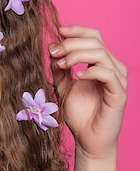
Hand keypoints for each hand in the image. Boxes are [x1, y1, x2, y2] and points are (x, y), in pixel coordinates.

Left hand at [49, 25, 126, 161]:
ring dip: (77, 55)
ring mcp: (118, 80)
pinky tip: (77, 76)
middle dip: (71, 43)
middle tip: (54, 52)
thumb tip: (52, 46)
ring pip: (101, 53)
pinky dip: (91, 71)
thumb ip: (59, 67)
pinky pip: (108, 74)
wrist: (87, 140)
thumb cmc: (79, 114)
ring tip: (62, 64)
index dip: (77, 30)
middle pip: (95, 41)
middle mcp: (112, 68)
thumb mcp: (63, 86)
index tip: (58, 32)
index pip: (94, 36)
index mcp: (101, 63)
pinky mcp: (119, 93)